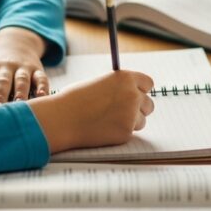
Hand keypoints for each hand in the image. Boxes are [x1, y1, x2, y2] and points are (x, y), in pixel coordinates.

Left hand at [0, 27, 48, 108]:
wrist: (16, 42)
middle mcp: (5, 67)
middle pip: (3, 81)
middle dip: (1, 94)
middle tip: (0, 108)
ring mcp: (22, 68)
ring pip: (22, 80)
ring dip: (21, 92)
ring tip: (20, 105)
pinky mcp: (37, 70)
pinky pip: (41, 78)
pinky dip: (43, 87)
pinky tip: (43, 96)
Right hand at [29, 70, 154, 152]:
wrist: (62, 118)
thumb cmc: (75, 99)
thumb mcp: (100, 83)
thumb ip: (118, 87)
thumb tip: (132, 92)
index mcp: (125, 78)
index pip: (148, 83)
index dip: (140, 90)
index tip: (136, 95)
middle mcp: (132, 95)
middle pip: (149, 104)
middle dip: (139, 108)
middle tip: (124, 112)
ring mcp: (131, 114)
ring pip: (141, 120)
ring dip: (130, 122)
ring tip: (108, 121)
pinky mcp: (126, 132)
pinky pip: (130, 133)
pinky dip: (120, 133)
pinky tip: (103, 129)